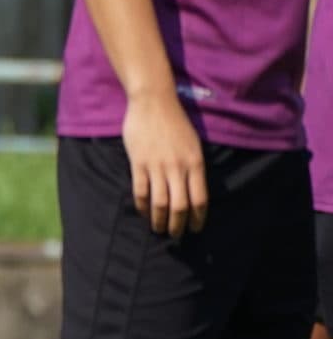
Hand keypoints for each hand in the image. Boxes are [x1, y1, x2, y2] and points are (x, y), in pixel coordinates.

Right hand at [122, 89, 205, 237]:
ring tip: (158, 229)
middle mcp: (178, 168)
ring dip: (159, 219)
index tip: (195, 228)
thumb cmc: (175, 122)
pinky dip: (142, 205)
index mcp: (195, 163)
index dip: (197, 218)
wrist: (154, 102)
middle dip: (178, 225)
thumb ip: (193, 166)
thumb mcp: (193, 144)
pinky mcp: (139, 163)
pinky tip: (143, 212)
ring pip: (160, 202)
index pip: (199, 199)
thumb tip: (192, 189)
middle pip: (180, 205)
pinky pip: (141, 190)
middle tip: (175, 235)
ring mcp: (157, 166)